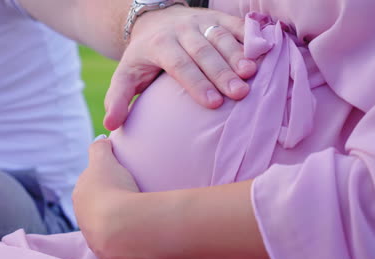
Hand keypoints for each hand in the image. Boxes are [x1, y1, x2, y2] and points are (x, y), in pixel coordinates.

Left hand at [72, 139, 142, 258]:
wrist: (122, 228)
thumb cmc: (113, 190)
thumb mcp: (104, 160)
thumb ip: (100, 148)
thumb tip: (101, 139)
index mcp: (80, 193)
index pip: (90, 183)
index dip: (104, 178)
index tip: (119, 178)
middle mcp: (82, 215)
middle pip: (96, 203)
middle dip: (109, 199)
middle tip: (129, 193)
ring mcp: (93, 234)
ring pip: (106, 220)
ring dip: (117, 216)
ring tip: (135, 211)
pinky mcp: (107, 250)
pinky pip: (118, 236)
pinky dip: (125, 230)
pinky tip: (136, 226)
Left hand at [104, 5, 256, 129]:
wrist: (154, 21)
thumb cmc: (143, 57)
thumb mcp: (126, 74)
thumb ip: (118, 98)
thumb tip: (110, 126)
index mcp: (158, 45)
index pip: (178, 64)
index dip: (195, 83)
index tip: (213, 103)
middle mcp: (180, 30)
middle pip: (203, 51)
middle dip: (221, 72)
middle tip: (240, 93)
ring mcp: (200, 21)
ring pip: (220, 36)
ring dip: (238, 55)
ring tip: (252, 74)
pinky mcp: (216, 17)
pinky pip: (235, 24)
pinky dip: (249, 37)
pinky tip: (263, 52)